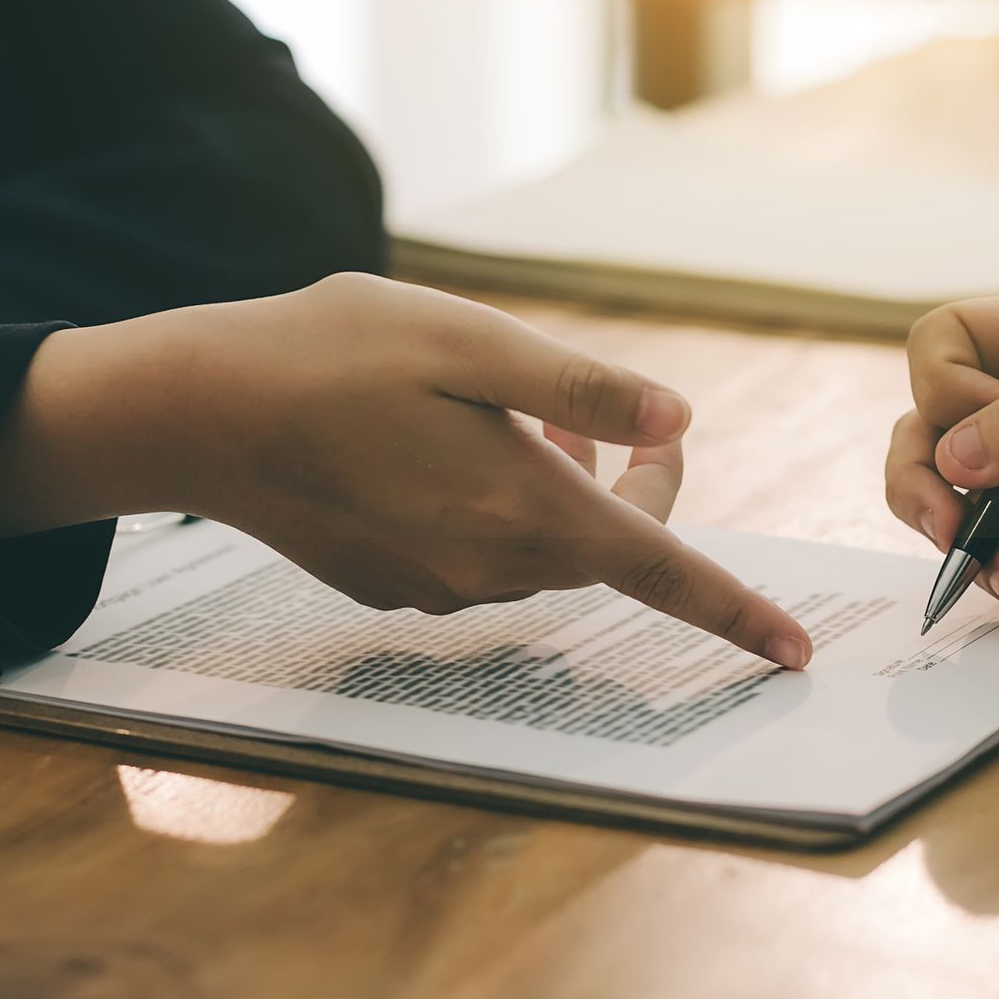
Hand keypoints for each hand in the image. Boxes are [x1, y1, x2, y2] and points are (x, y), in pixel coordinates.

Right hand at [0, 273, 812, 667]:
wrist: (202, 412)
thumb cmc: (339, 356)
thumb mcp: (474, 345)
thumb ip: (586, 393)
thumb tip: (682, 425)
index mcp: (530, 511)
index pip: (665, 573)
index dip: (737, 611)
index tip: (795, 652)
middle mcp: (492, 569)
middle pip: (607, 547)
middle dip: (626, 486)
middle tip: (587, 413)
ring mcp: (439, 587)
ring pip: (543, 549)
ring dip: (554, 492)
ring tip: (495, 415)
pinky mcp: (393, 586)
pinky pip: (479, 556)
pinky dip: (490, 511)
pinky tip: (432, 450)